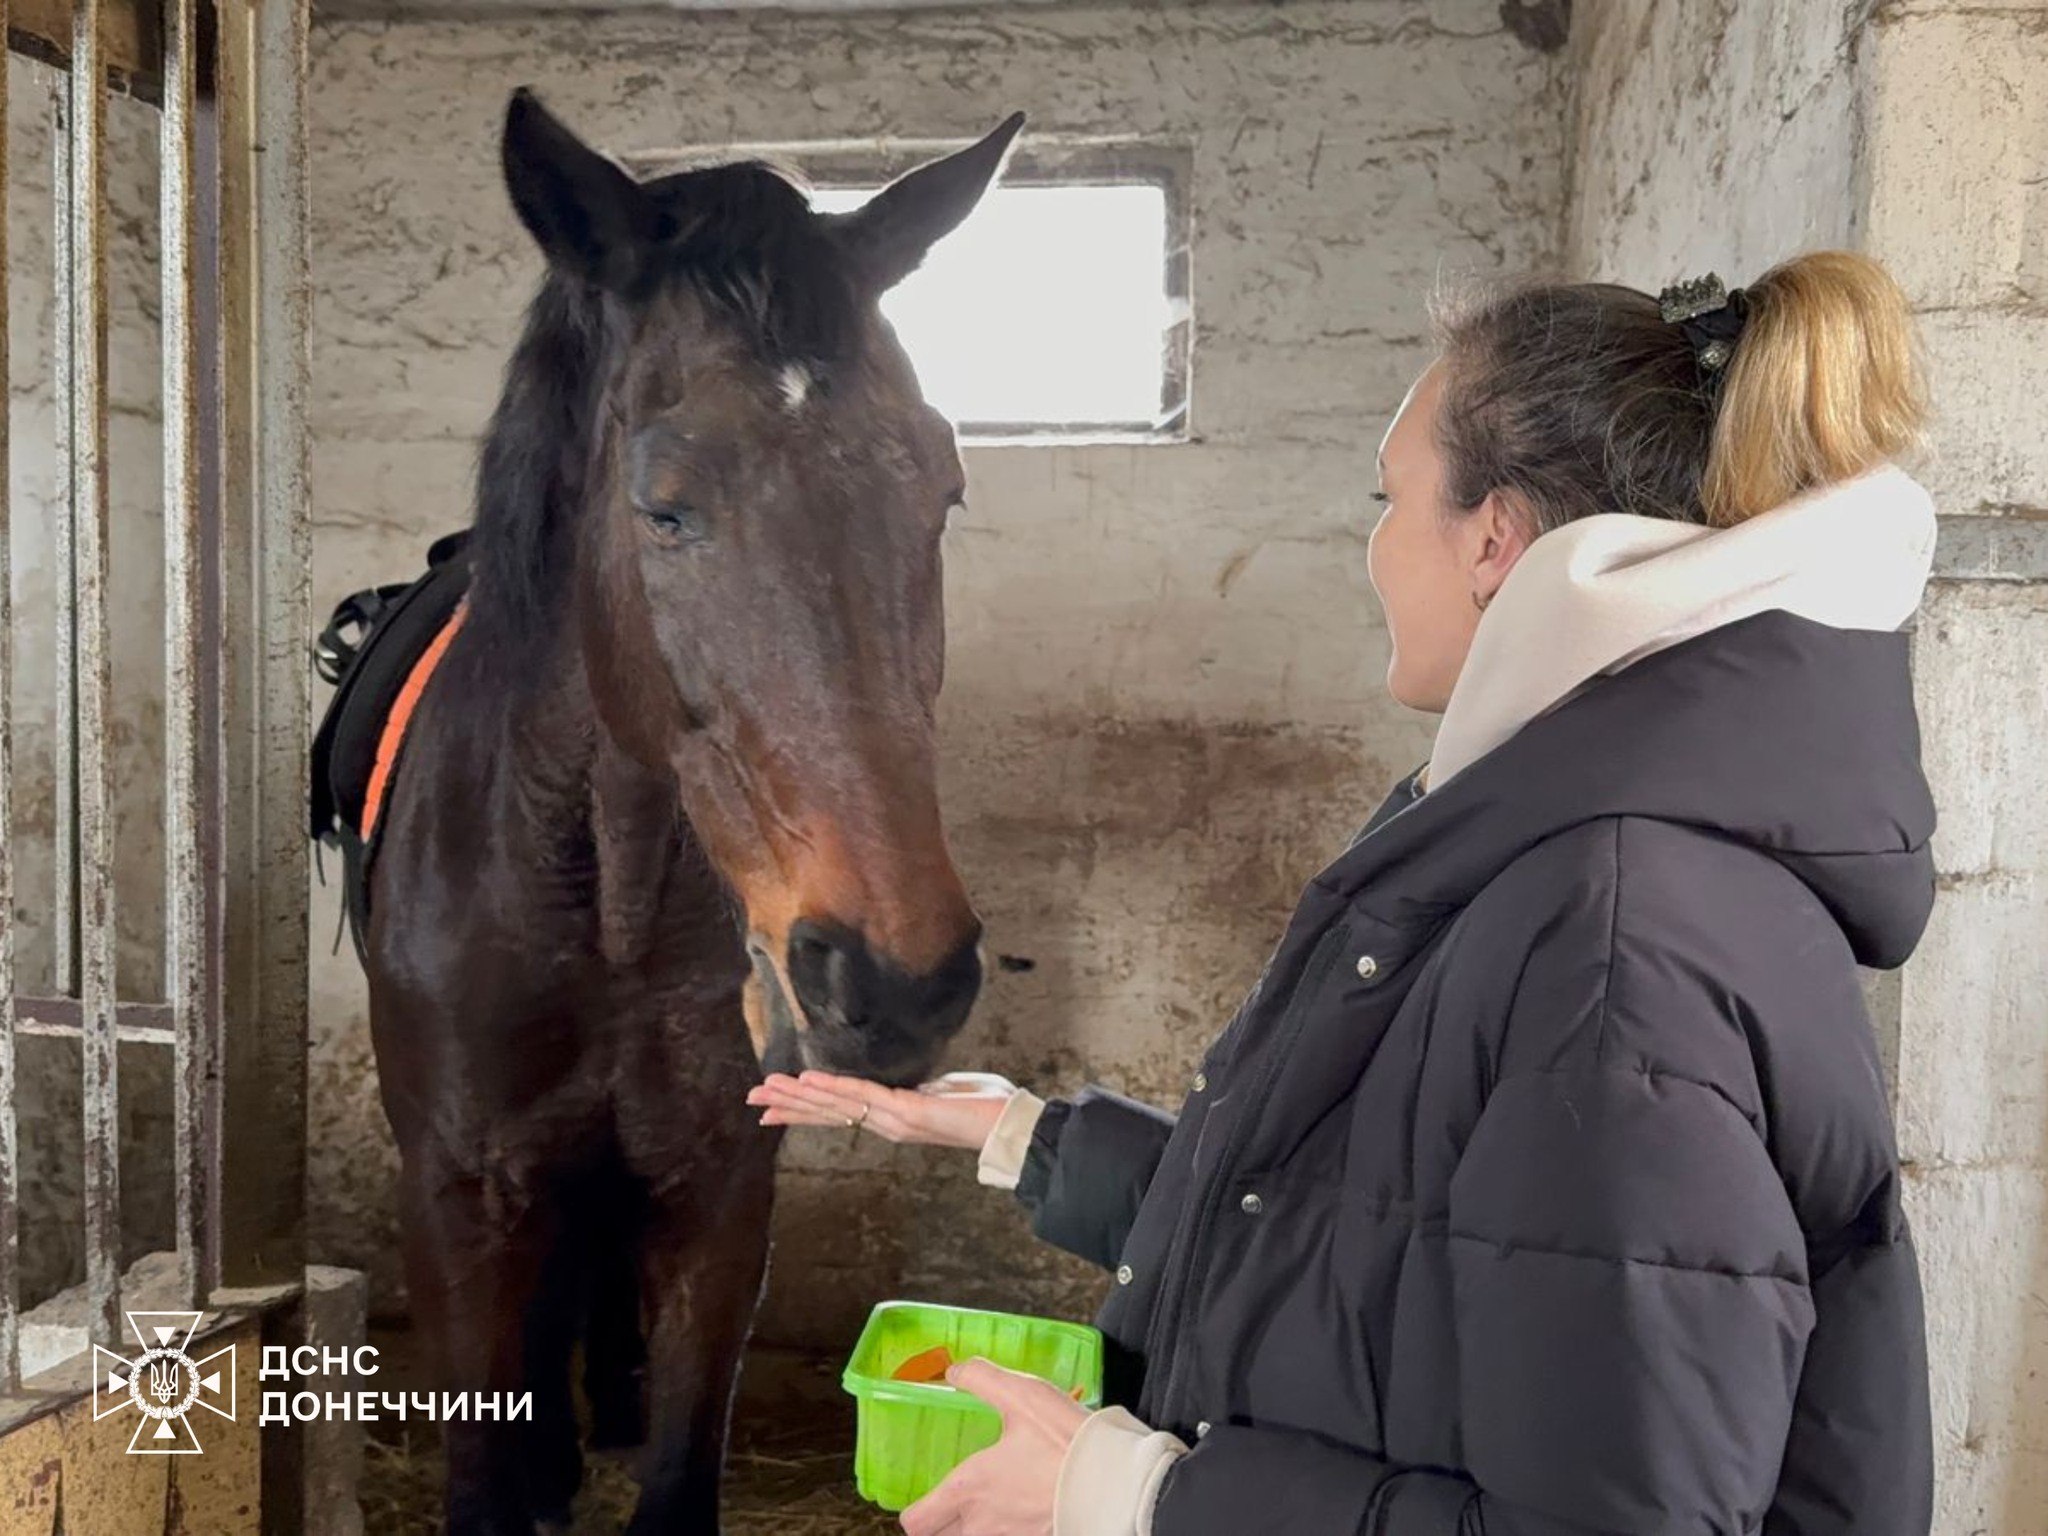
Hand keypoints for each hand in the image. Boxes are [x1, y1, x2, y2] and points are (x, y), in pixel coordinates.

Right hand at [745, 1070, 1018, 1149]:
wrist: (1010, 1127)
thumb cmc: (986, 1107)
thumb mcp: (947, 1089)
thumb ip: (927, 1085)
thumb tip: (922, 1079)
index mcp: (890, 1118)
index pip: (837, 1113)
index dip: (804, 1109)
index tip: (772, 1106)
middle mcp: (884, 1124)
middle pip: (826, 1112)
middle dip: (788, 1105)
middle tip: (752, 1099)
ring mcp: (892, 1120)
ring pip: (835, 1104)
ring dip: (798, 1095)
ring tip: (765, 1089)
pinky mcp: (905, 1111)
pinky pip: (861, 1095)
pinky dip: (832, 1087)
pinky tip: (806, 1079)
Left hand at [900, 1359, 1088, 1535]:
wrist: (1115, 1482)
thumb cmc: (1064, 1441)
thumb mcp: (1020, 1395)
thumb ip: (981, 1378)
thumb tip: (955, 1371)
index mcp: (969, 1489)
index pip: (916, 1521)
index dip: (915, 1510)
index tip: (926, 1497)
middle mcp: (982, 1524)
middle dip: (941, 1525)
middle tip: (953, 1503)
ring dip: (971, 1531)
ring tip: (986, 1507)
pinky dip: (1007, 1531)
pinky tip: (1021, 1509)